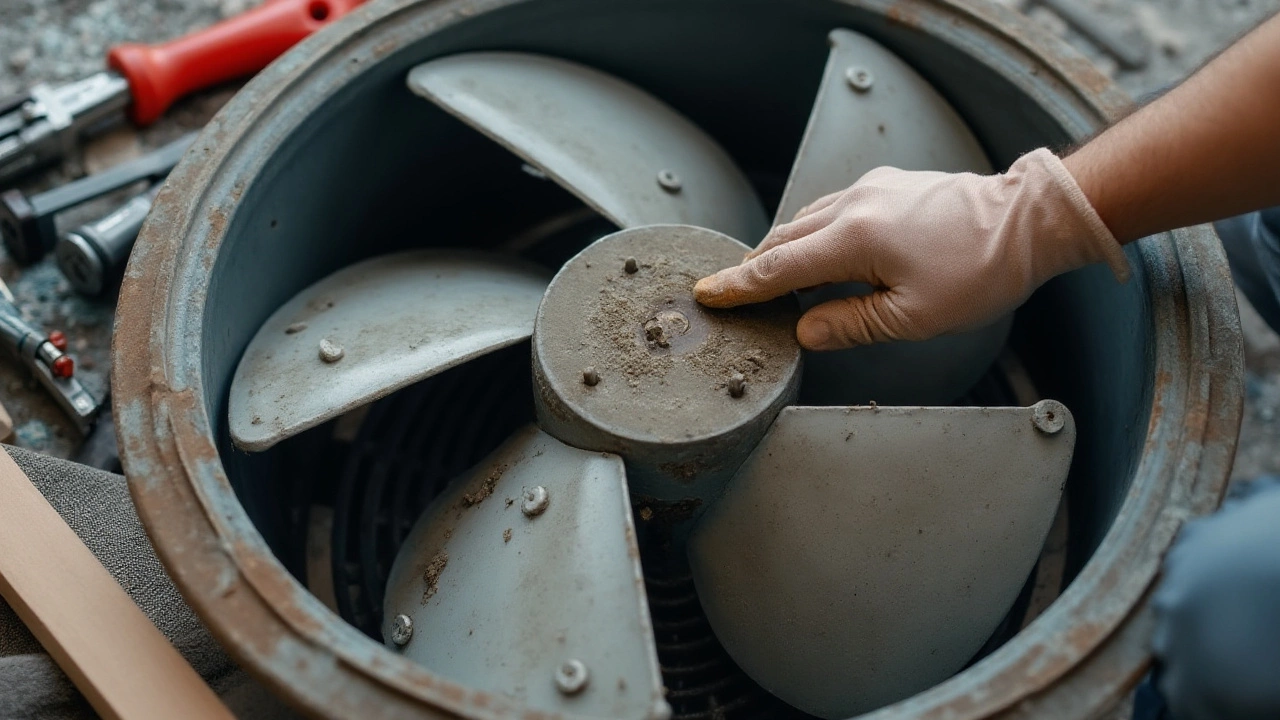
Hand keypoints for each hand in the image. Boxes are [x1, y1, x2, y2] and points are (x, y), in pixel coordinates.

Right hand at [693, 148, 1129, 350]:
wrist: (1028, 220)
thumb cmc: (981, 270)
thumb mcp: (913, 317)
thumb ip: (850, 324)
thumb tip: (806, 331)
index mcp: (854, 239)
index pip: (778, 267)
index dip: (739, 285)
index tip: (709, 292)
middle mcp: (854, 204)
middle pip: (784, 238)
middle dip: (754, 267)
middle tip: (732, 291)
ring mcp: (871, 188)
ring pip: (806, 219)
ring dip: (783, 248)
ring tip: (770, 277)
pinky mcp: (888, 184)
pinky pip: (832, 207)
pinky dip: (812, 231)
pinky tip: (819, 250)